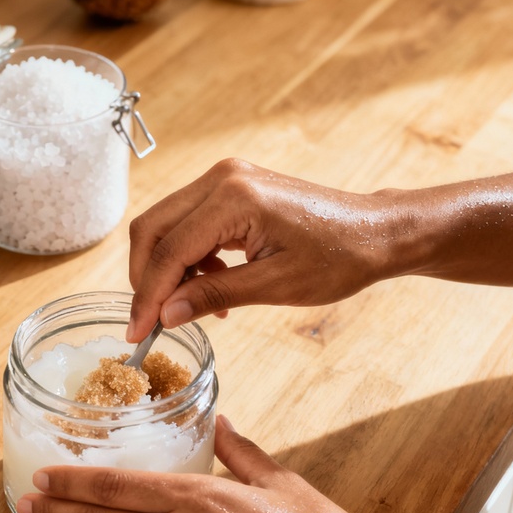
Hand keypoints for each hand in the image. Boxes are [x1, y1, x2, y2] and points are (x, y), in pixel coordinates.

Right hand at [126, 159, 396, 341]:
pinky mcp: (231, 188)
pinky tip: (210, 287)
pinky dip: (187, 259)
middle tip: (149, 323)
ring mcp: (225, 179)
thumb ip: (213, 296)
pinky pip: (188, 224)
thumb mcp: (275, 286)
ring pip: (165, 226)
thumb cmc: (339, 257)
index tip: (137, 333)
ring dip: (166, 270)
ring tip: (192, 308)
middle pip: (153, 228)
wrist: (376, 231)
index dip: (147, 296)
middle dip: (145, 279)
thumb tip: (165, 316)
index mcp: (234, 198)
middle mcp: (222, 178)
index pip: (169, 251)